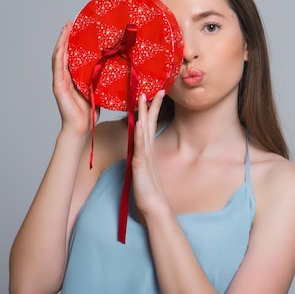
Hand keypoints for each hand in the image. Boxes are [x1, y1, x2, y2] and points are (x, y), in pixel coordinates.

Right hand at [51, 21, 98, 134]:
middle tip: (70, 21)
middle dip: (66, 36)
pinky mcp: (58, 86)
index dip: (73, 41)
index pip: (72, 54)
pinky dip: (59, 55)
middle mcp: (65, 76)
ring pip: (58, 56)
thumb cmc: (92, 110)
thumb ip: (104, 78)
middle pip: (64, 51)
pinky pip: (58, 67)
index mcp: (74, 76)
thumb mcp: (100, 89)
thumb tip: (121, 67)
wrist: (82, 127)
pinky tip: (61, 45)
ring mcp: (60, 80)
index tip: (78, 27)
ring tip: (65, 28)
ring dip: (61, 41)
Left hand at [131, 90, 168, 217]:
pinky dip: (140, 133)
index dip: (152, 108)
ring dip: (145, 113)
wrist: (153, 204)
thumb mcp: (142, 167)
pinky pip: (140, 146)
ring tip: (145, 98)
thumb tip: (136, 147)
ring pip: (145, 130)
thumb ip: (140, 155)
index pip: (150, 123)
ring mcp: (145, 155)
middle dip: (153, 105)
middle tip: (158, 88)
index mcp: (147, 149)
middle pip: (150, 122)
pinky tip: (139, 122)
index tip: (155, 93)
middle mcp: (148, 149)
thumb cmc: (147, 188)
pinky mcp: (141, 164)